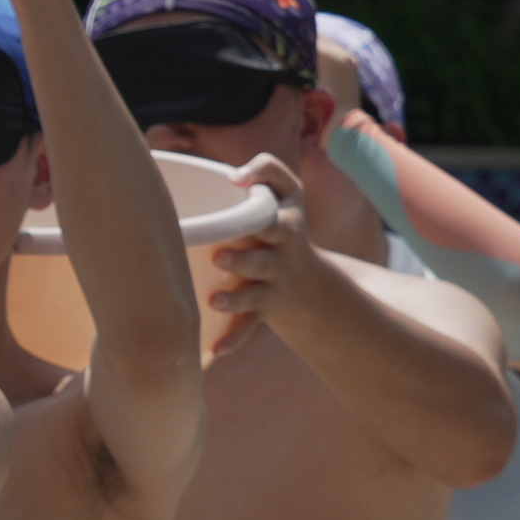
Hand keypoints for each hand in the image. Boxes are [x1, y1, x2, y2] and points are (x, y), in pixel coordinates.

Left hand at [201, 152, 318, 343]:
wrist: (303, 273)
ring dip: (237, 301)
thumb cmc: (282, 220)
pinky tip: (216, 350)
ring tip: (215, 301)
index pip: (274, 222)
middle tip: (220, 257)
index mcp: (285, 228)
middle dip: (245, 262)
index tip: (237, 216)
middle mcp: (281, 260)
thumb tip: (234, 176)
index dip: (260, 220)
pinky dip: (234, 339)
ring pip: (255, 298)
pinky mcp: (261, 310)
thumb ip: (266, 170)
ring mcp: (272, 288)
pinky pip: (248, 328)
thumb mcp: (287, 190)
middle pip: (264, 263)